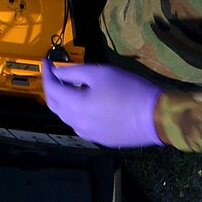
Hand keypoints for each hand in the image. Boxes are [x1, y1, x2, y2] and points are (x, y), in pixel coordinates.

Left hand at [43, 59, 163, 147]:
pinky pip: (79, 125)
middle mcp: (77, 124)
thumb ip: (73, 72)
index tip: (45, 62)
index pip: (50, 89)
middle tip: (54, 74)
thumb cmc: (129, 90)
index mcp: (75, 106)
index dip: (46, 73)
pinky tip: (84, 104)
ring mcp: (88, 134)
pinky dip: (75, 113)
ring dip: (62, 102)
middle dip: (51, 88)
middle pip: (54, 105)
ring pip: (66, 117)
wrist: (156, 117)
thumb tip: (57, 71)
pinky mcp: (100, 140)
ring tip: (68, 87)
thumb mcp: (99, 73)